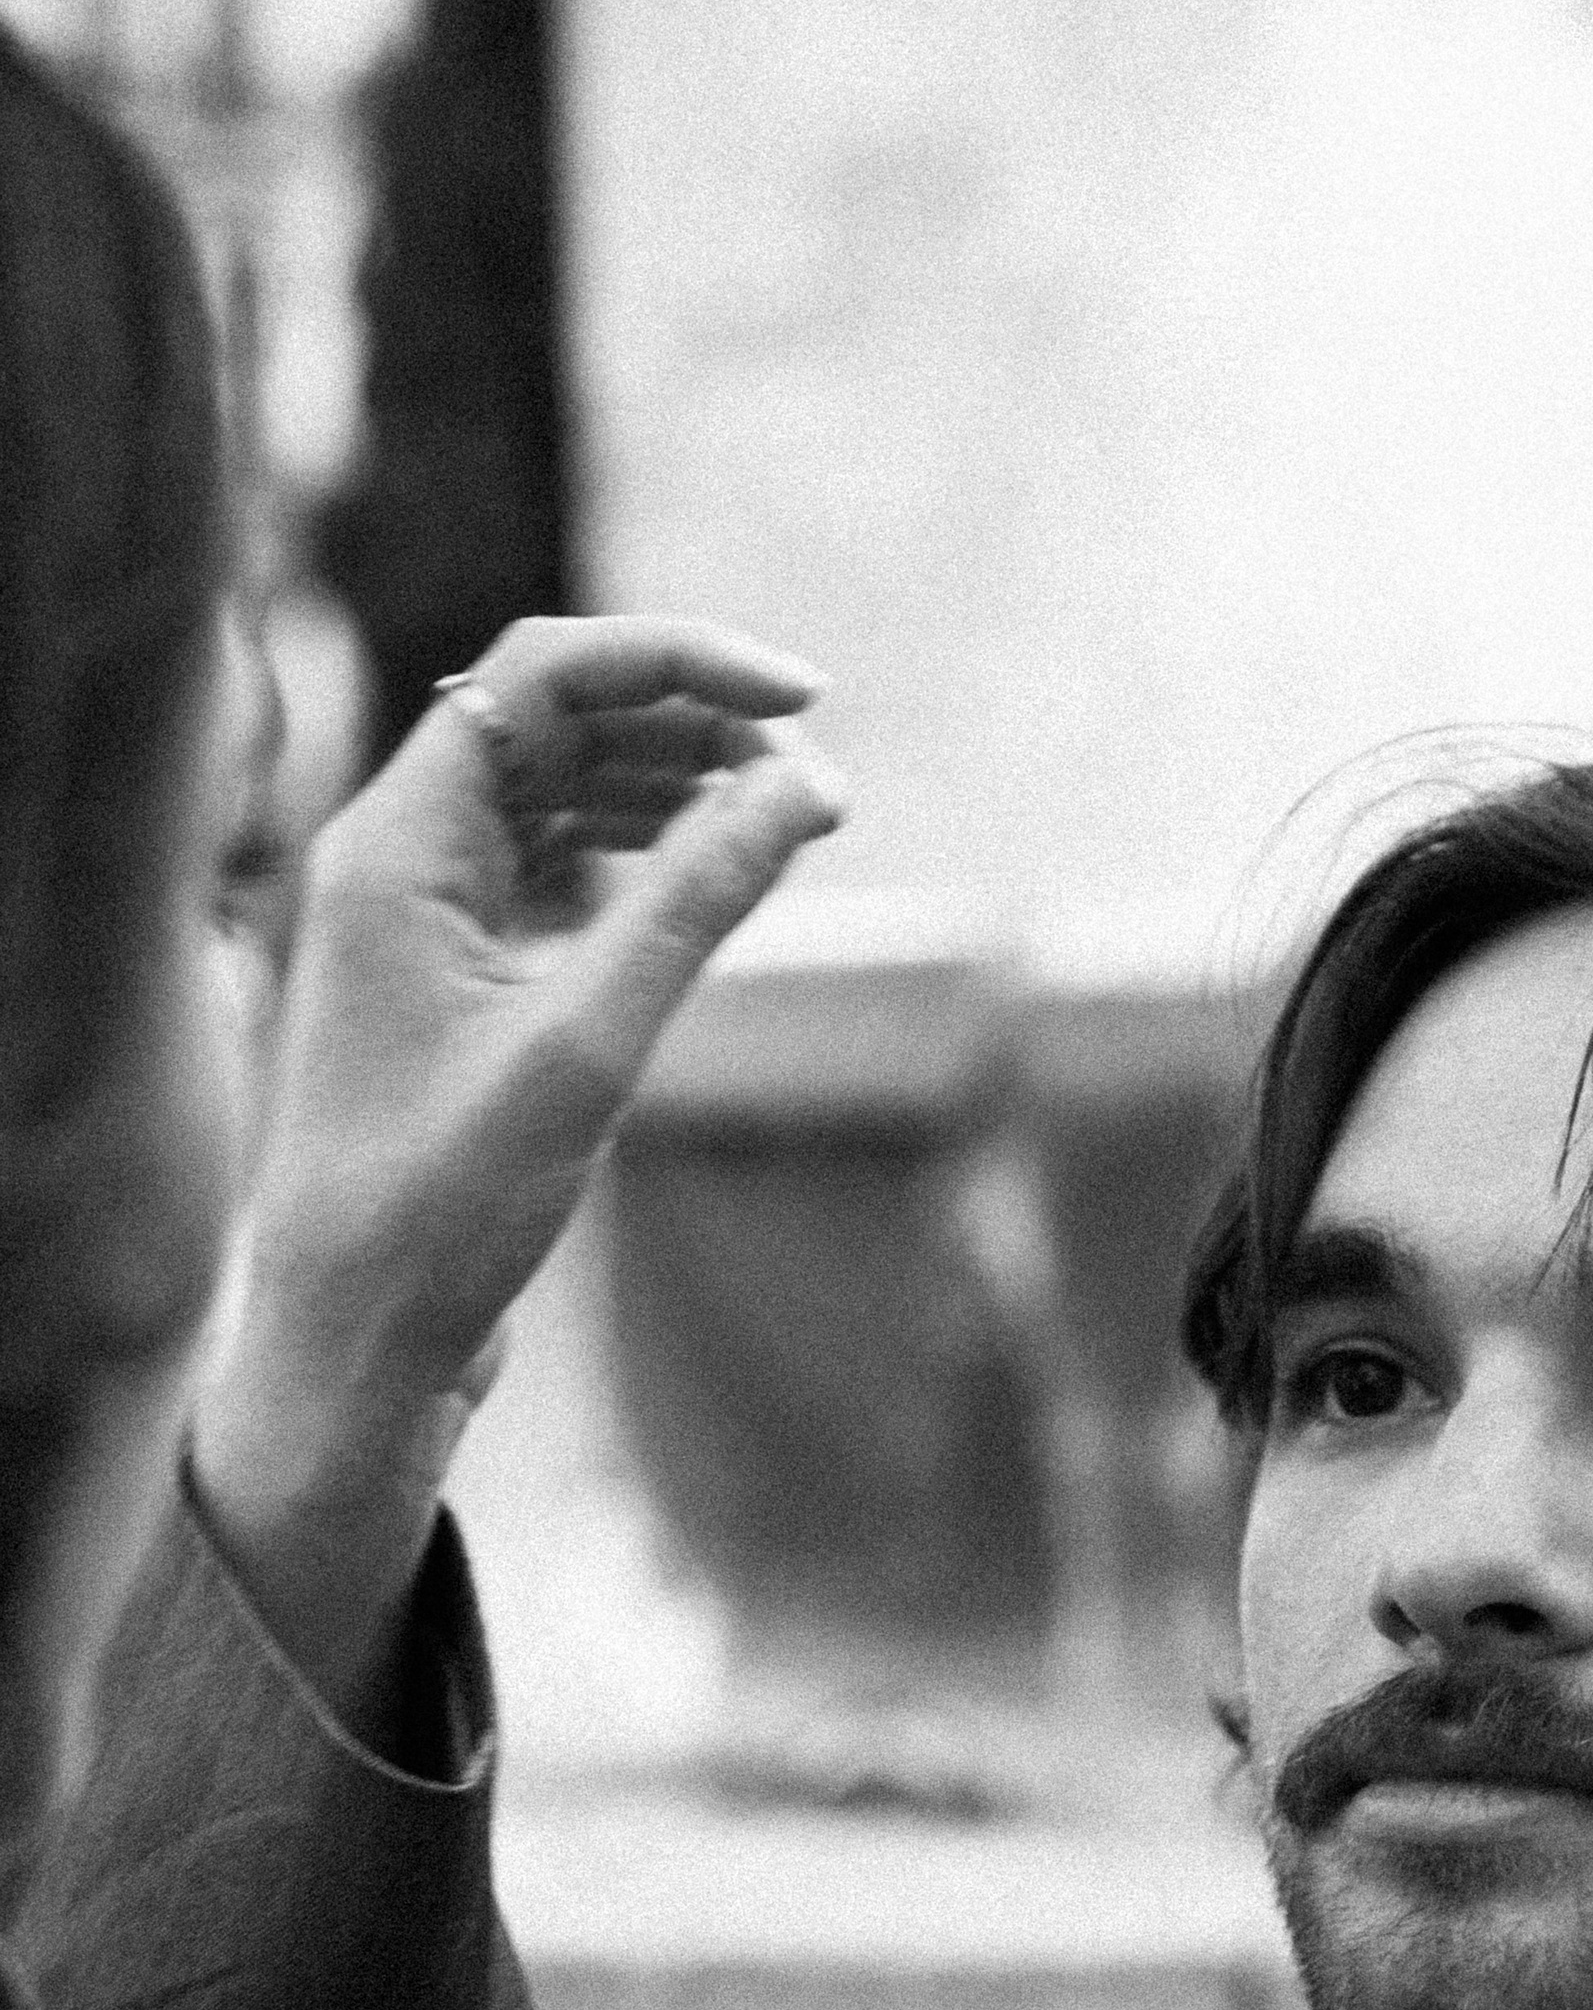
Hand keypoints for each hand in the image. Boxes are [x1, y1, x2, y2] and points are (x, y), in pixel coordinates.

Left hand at [191, 613, 843, 1739]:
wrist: (356, 1347)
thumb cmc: (440, 1208)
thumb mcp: (587, 1048)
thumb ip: (696, 903)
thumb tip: (804, 785)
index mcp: (395, 844)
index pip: (540, 677)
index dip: (677, 662)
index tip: (803, 699)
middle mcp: (399, 859)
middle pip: (556, 722)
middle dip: (693, 727)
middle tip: (818, 780)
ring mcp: (428, 920)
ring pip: (564, 798)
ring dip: (677, 789)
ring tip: (788, 825)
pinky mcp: (461, 985)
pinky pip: (560, 876)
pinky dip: (645, 864)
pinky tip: (713, 887)